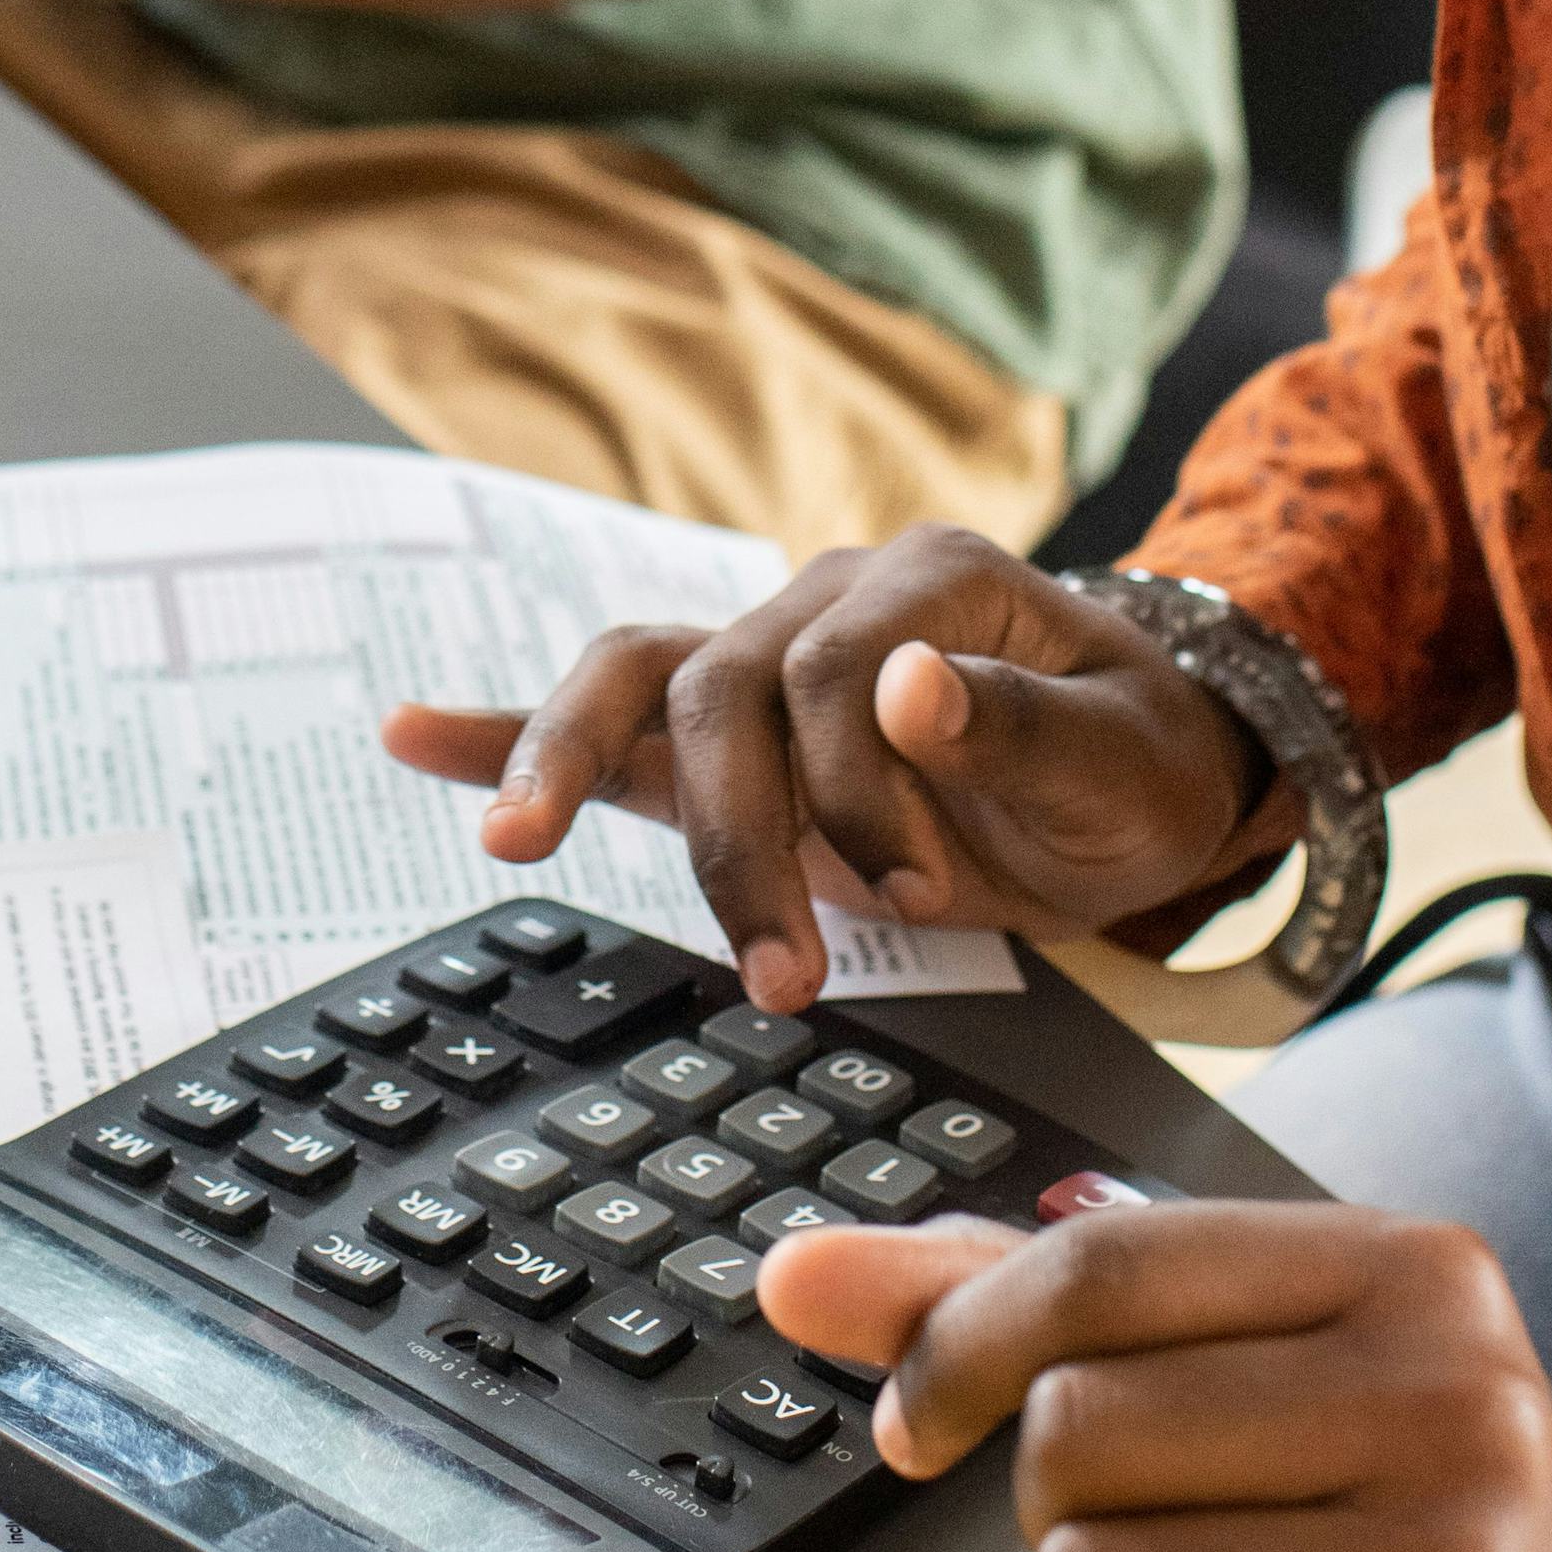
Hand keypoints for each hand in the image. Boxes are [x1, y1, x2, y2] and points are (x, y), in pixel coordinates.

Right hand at [380, 526, 1264, 1012]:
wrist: (1141, 782)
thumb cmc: (1138, 761)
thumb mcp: (1124, 755)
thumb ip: (1019, 721)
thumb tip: (904, 684)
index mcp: (928, 578)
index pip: (832, 665)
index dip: (859, 787)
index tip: (923, 897)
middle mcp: (827, 599)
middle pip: (721, 685)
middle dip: (738, 838)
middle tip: (785, 974)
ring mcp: (764, 661)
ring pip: (636, 682)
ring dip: (580, 770)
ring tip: (514, 844)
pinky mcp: (727, 741)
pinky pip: (608, 722)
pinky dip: (508, 731)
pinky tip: (411, 738)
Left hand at [761, 1199, 1551, 1551]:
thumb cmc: (1357, 1492)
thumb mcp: (1228, 1349)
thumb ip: (1003, 1298)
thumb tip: (792, 1275)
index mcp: (1417, 1272)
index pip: (1099, 1269)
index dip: (958, 1343)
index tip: (917, 1416)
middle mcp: (1464, 1414)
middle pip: (1074, 1434)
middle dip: (1060, 1503)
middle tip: (1172, 1533)